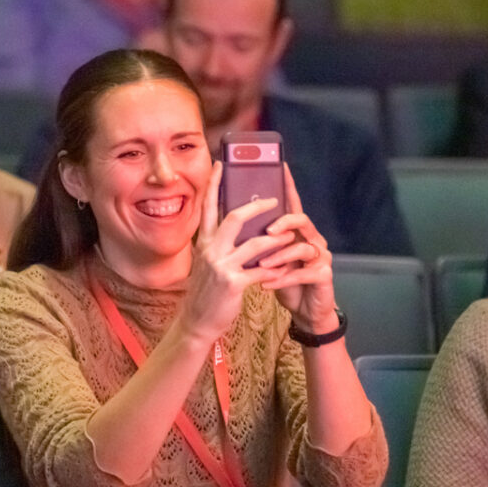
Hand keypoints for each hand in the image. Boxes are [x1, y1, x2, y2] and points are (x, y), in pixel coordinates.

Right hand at [176, 161, 292, 341]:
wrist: (197, 322)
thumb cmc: (206, 291)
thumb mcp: (206, 262)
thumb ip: (217, 243)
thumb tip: (232, 224)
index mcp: (204, 242)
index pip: (207, 206)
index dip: (214, 183)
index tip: (221, 163)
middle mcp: (210, 250)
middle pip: (235, 218)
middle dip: (257, 206)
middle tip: (273, 199)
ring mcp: (222, 267)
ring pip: (255, 244)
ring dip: (277, 238)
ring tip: (290, 234)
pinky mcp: (234, 284)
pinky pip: (262, 271)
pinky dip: (277, 270)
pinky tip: (286, 269)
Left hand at [256, 164, 338, 333]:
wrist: (304, 311)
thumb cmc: (282, 280)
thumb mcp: (267, 258)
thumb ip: (259, 239)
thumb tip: (231, 219)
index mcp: (297, 231)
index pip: (291, 203)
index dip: (287, 185)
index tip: (280, 165)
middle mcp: (311, 239)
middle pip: (300, 220)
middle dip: (283, 223)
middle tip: (266, 230)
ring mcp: (320, 256)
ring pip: (302, 248)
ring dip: (279, 256)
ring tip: (261, 266)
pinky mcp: (323, 275)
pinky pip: (303, 273)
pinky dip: (283, 279)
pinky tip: (266, 284)